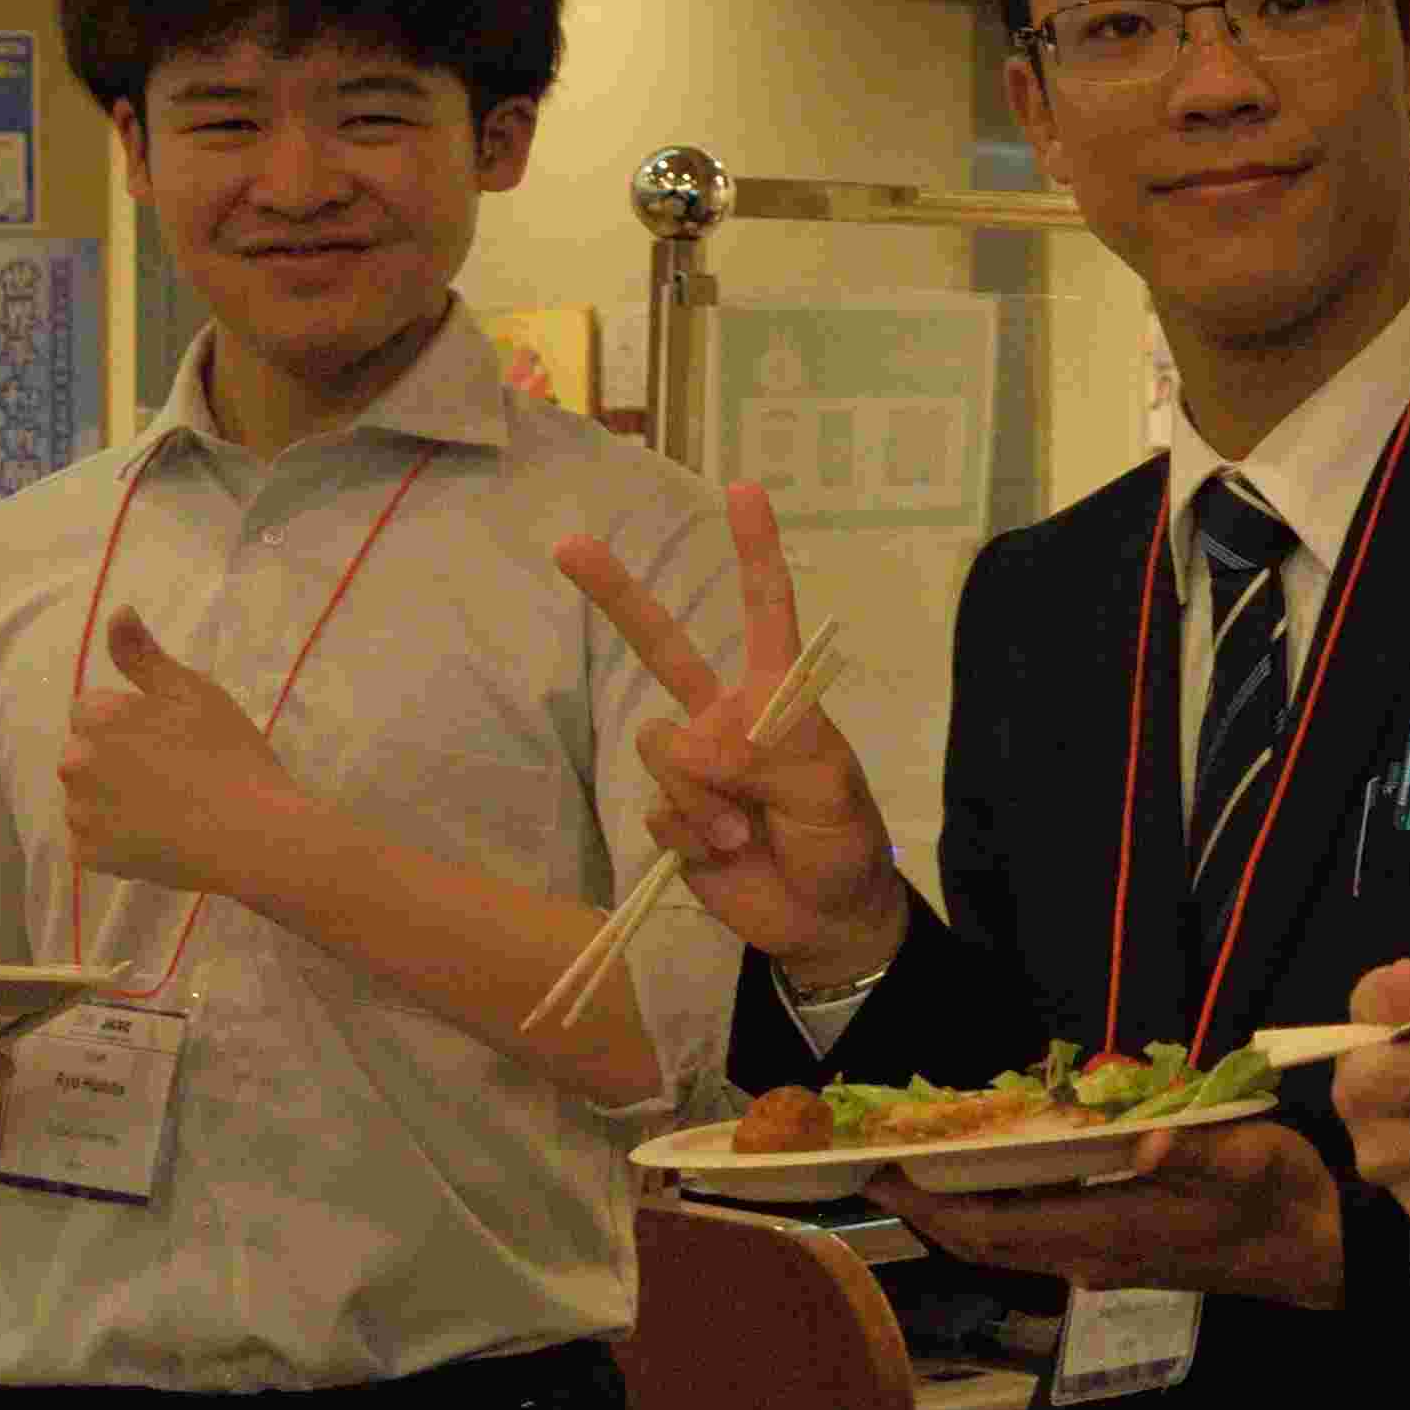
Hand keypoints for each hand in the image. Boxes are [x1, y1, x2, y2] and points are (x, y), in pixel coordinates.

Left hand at [62, 607, 307, 894]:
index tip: (171, 738)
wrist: (252, 834)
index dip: (132, 722)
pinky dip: (117, 839)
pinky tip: (158, 836)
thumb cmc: (229, 755)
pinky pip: (94, 840)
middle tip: (174, 774)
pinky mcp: (90, 857)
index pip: (93, 710)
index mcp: (96, 718)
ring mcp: (80, 814)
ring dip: (114, 799)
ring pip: (88, 797)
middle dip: (116, 759)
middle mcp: (75, 763)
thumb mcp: (193, 692)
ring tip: (169, 808)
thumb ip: (143, 655)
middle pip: (86, 753)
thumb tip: (115, 612)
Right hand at [559, 482, 905, 988]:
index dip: (754, 553)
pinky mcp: (671, 816)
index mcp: (775, 696)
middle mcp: (724, 718)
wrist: (823, 919)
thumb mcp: (828, 790)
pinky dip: (694, 835)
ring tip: (748, 833)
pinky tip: (726, 854)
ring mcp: (693, 766)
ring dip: (705, 799)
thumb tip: (697, 744)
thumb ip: (771, 756)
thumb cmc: (841, 842)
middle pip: (662, 646)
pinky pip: (659, 810)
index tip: (743, 490)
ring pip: (662, 752)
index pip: (765, 613)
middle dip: (615, 595)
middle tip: (569, 545)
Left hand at [866, 1113, 1345, 1308]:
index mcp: (1110, 1233)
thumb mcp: (1254, 1162)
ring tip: (917, 1154)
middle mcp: (1089, 1255)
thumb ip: (1200, 1153)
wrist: (1321, 1252)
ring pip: (1003, 1239)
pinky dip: (994, 1203)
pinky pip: (1030, 1231)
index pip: (994, 1229)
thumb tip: (1148, 1144)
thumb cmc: (1285, 1199)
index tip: (882, 1170)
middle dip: (925, 1204)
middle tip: (876, 1153)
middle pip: (982, 1239)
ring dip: (955, 1206)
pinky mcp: (1113, 1250)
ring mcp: (1099, 1257)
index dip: (931, 1204)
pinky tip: (989, 1164)